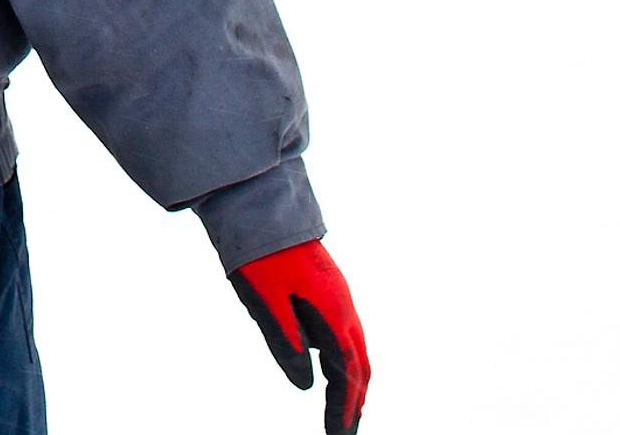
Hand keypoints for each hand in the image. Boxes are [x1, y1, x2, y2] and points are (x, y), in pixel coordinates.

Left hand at [232, 240, 369, 433]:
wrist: (260, 207)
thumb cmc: (259, 255)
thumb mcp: (267, 303)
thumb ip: (286, 343)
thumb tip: (305, 385)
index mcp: (332, 313)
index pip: (346, 372)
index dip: (343, 407)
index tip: (338, 434)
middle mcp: (343, 307)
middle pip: (359, 365)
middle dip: (354, 402)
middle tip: (344, 432)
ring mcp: (337, 298)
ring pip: (354, 349)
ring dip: (352, 383)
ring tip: (344, 413)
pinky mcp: (327, 292)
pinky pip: (344, 334)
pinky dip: (344, 361)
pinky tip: (332, 372)